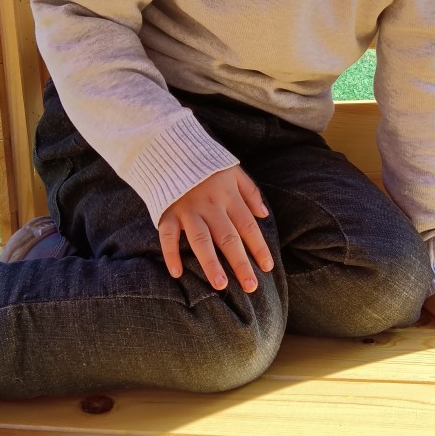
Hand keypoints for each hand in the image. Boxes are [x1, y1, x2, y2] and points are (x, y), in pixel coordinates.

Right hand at [157, 166, 274, 292]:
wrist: (172, 149)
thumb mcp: (234, 171)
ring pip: (201, 240)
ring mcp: (188, 210)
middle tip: (250, 286)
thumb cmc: (207, 165)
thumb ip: (250, 191)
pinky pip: (168, 236)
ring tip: (220, 285)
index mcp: (229, 196)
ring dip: (211, 263)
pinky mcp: (167, 213)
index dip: (258, 247)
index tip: (267, 267)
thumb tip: (264, 214)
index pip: (248, 226)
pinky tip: (177, 273)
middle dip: (240, 263)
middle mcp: (210, 206)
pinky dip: (170, 254)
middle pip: (228, 238)